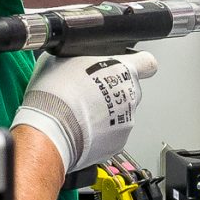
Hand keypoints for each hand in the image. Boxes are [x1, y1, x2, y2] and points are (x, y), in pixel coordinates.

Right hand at [14, 49, 160, 173]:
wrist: (51, 128)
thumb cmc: (56, 92)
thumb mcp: (61, 58)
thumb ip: (78, 56)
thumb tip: (72, 58)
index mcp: (123, 69)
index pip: (148, 62)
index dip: (140, 64)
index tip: (129, 66)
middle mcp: (131, 95)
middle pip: (130, 91)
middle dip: (114, 92)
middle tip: (90, 93)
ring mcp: (127, 121)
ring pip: (121, 115)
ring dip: (105, 114)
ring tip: (81, 114)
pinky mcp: (118, 143)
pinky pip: (112, 135)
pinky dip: (100, 134)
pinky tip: (81, 129)